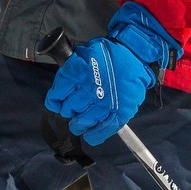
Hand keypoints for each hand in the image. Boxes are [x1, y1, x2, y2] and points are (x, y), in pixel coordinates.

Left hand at [44, 3, 182, 145]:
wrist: (135, 53)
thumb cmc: (107, 54)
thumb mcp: (83, 53)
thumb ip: (70, 69)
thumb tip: (58, 91)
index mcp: (79, 72)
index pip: (59, 93)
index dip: (55, 100)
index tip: (56, 103)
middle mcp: (91, 88)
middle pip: (70, 108)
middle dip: (68, 110)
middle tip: (71, 110)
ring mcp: (106, 102)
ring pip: (84, 121)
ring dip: (78, 125)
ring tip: (78, 124)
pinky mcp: (120, 111)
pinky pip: (104, 129)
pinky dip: (95, 135)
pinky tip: (90, 136)